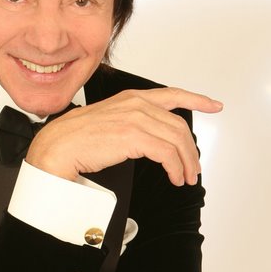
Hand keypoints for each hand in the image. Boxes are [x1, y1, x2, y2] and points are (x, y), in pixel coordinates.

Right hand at [27, 87, 222, 185]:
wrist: (57, 147)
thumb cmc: (75, 139)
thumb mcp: (108, 121)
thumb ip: (129, 123)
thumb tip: (147, 140)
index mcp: (130, 98)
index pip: (172, 95)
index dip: (197, 99)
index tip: (213, 105)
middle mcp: (136, 104)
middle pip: (179, 125)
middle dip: (191, 150)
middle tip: (193, 167)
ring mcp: (135, 119)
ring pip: (176, 140)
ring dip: (185, 162)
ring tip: (185, 177)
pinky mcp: (133, 137)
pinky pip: (167, 153)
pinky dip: (175, 167)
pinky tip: (173, 176)